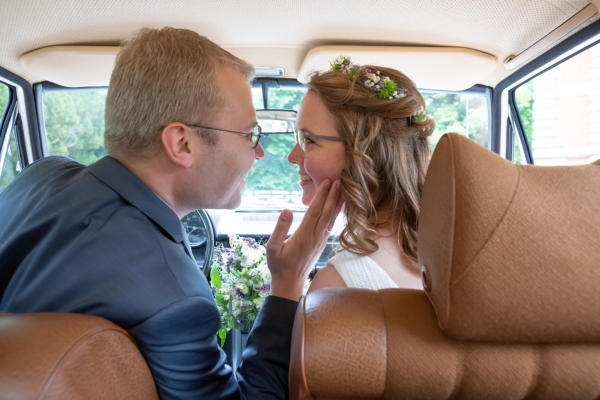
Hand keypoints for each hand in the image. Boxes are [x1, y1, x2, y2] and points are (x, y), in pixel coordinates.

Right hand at [266, 179, 342, 300]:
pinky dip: (335, 213)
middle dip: (333, 195)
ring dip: (337, 203)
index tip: (326, 181)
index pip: (314, 212)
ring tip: (344, 189)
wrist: (290, 283)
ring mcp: (320, 241)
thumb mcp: (272, 248)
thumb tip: (286, 210)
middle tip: (339, 179)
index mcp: (303, 236)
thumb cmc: (278, 265)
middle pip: (327, 213)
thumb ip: (279, 229)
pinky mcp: (322, 243)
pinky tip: (338, 206)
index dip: (321, 196)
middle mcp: (315, 237)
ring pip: (332, 219)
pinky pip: (331, 225)